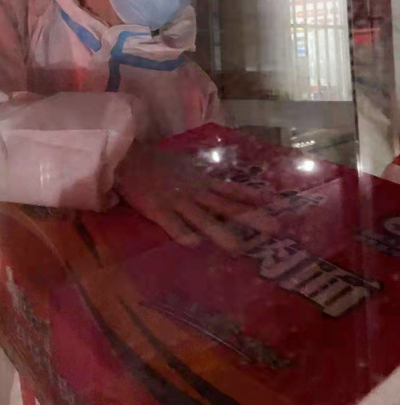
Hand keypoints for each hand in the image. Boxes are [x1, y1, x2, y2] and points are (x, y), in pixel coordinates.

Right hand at [115, 143, 277, 252]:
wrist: (128, 157)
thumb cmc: (155, 162)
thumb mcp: (184, 164)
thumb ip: (200, 175)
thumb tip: (216, 181)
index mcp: (201, 181)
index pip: (231, 190)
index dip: (253, 197)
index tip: (276, 203)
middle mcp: (195, 192)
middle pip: (226, 206)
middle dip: (251, 217)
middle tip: (275, 229)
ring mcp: (177, 201)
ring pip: (203, 219)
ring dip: (221, 233)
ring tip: (238, 248)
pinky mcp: (158, 209)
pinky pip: (172, 223)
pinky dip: (183, 233)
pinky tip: (194, 245)